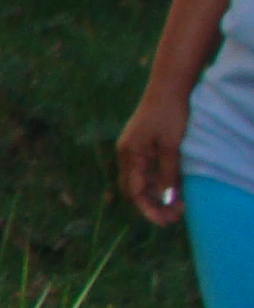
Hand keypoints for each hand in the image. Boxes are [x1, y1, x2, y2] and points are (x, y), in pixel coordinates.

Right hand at [119, 89, 189, 226]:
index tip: (165, 221)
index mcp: (129, 155)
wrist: (168, 87)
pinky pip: (149, 171)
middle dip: (152, 206)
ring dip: (158, 195)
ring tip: (179, 206)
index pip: (134, 191)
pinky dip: (160, 183)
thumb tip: (167, 199)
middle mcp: (128, 155)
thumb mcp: (171, 146)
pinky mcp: (145, 147)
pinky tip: (174, 189)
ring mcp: (135, 151)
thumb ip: (168, 173)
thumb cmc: (168, 114)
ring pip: (143, 182)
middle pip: (135, 190)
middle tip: (174, 217)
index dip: (149, 209)